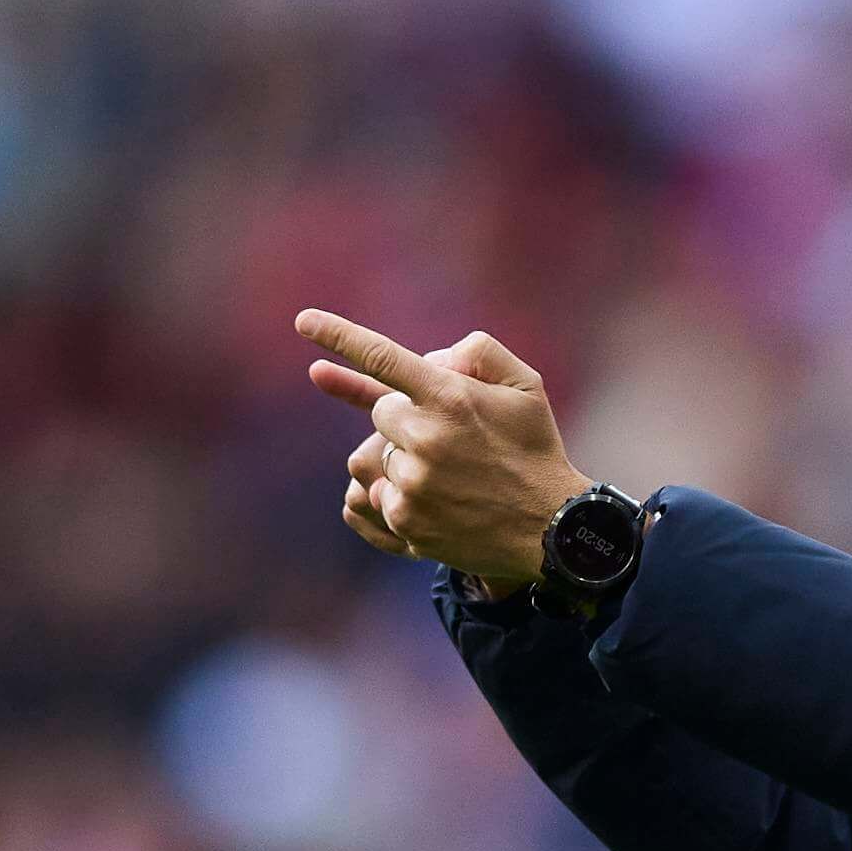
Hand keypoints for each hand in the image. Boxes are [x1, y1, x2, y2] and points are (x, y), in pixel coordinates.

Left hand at [299, 311, 592, 586]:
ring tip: (450, 474)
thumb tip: (433, 357)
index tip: (302, 321)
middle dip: (406, 417)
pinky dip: (402, 494)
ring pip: (378, 456)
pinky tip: (441, 501)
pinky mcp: (406, 522)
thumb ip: (480, 352)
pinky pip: (379, 495)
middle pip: (381, 411)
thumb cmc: (536, 450)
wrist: (548, 529)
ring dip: (405, 458)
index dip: (338, 336)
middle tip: (448, 436)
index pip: (383, 357)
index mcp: (450, 397)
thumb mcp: (525, 387)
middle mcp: (425, 438)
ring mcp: (412, 484)